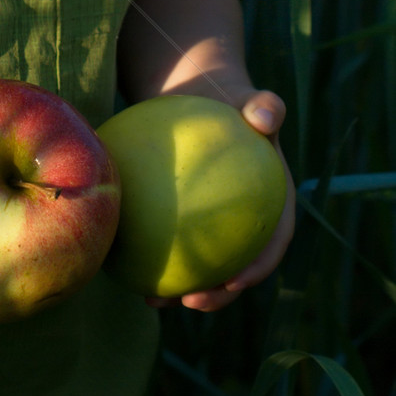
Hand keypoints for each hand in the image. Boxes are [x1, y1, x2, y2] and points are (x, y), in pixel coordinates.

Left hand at [146, 88, 295, 312]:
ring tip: (152, 300)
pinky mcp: (183, 219)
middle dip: (217, 295)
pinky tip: (122, 265)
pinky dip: (151, 257)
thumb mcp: (247, 98)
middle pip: (237, 269)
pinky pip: (167, 241)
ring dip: (180, 291)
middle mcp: (246, 223)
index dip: (258, 268)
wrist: (198, 95)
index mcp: (273, 204)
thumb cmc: (228, 98)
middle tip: (190, 300)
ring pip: (201, 265)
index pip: (273, 242)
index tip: (236, 282)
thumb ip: (264, 105)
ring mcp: (214, 224)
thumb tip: (266, 114)